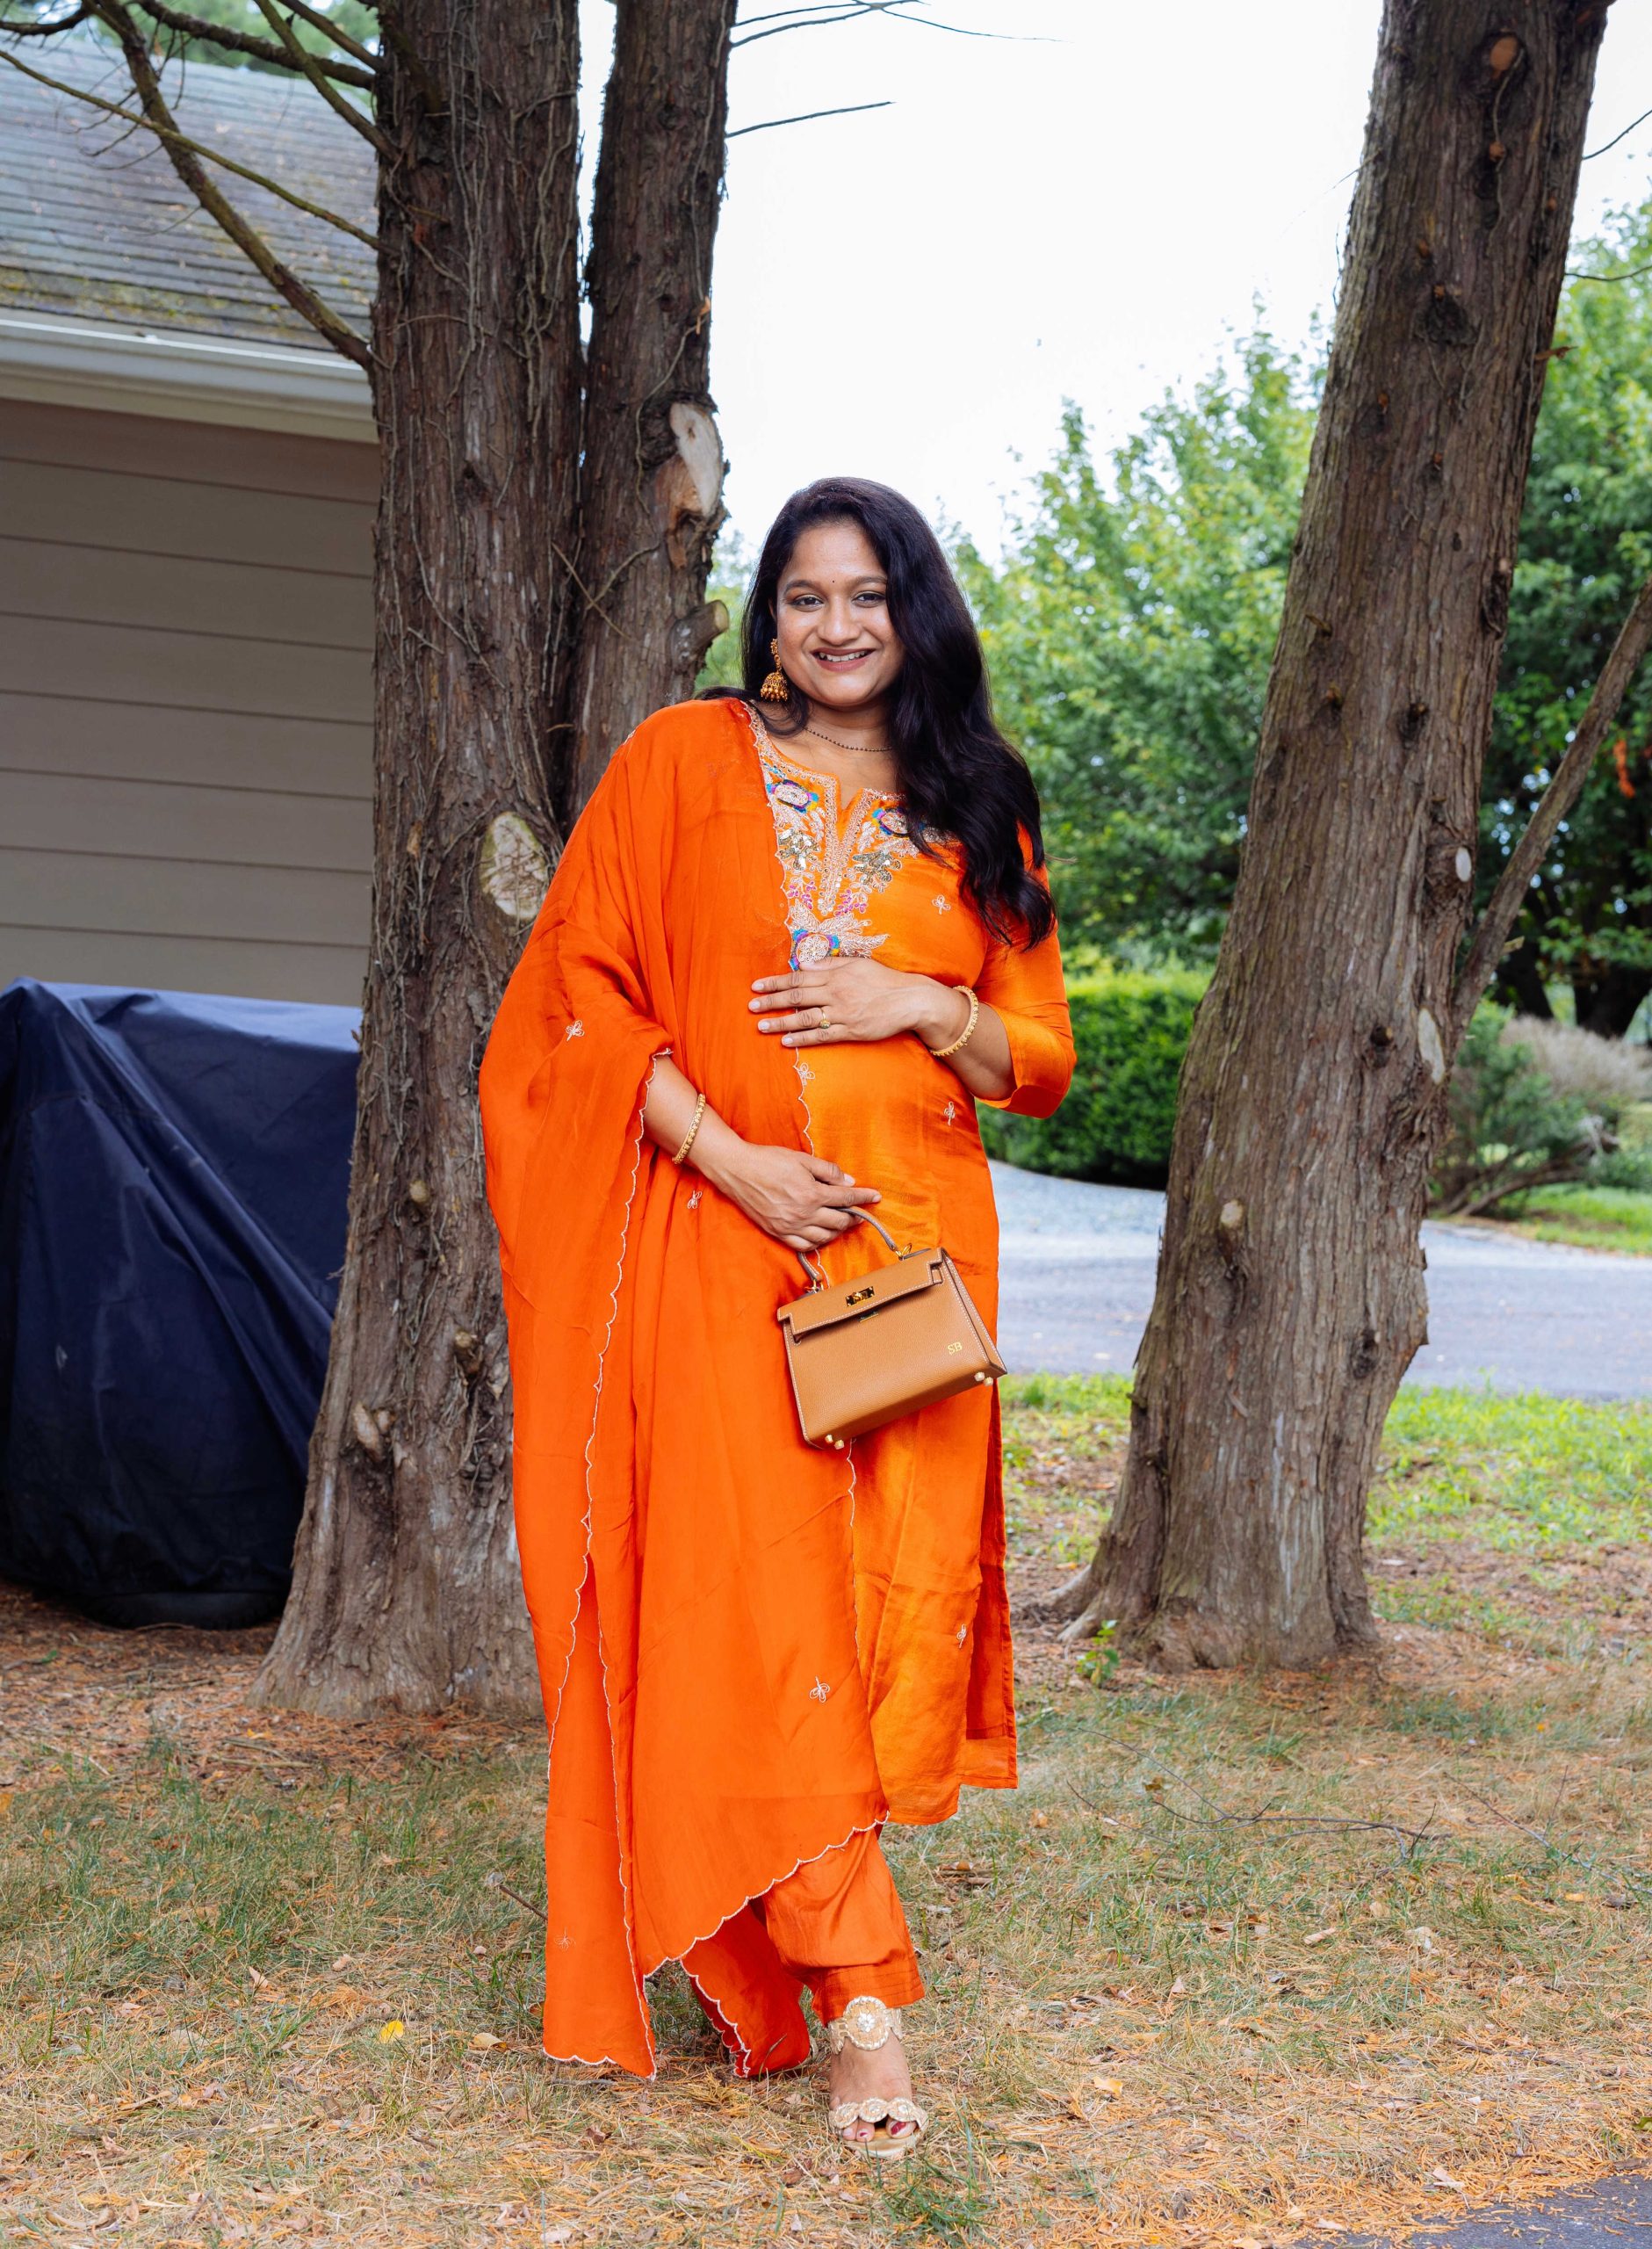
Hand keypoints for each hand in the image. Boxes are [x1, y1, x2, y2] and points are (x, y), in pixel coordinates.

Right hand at [699, 1140, 881, 1251]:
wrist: (737, 1169)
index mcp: (811, 1193)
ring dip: (837, 1231)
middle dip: (853, 1217)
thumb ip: (828, 1171)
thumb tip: (849, 1182)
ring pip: (824, 1237)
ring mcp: (789, 1226)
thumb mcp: (802, 1159)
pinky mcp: (778, 1232)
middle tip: (858, 1211)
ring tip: (841, 1222)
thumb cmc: (769, 1160)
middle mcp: (803, 1213)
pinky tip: (821, 1234)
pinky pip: (803, 1246)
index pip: (847, 1198)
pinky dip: (816, 1242)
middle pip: (839, 1222)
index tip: (875, 1197)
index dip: (864, 1197)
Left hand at [749, 957, 967, 1048]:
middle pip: (797, 997)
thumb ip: (829, 963)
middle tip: (751, 1007)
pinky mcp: (851, 1031)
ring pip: (805, 1018)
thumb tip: (802, 963)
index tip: (757, 986)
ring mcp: (842, 1014)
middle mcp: (835, 993)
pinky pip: (822, 1036)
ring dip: (781, 1023)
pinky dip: (802, 1038)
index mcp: (836, 974)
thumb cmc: (884, 980)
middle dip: (771, 1002)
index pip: (798, 977)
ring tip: (761, 1026)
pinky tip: (786, 1041)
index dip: (775, 982)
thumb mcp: (857, 964)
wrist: (910, 1000)